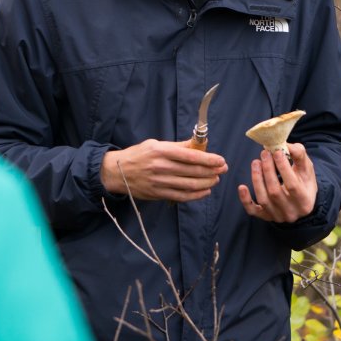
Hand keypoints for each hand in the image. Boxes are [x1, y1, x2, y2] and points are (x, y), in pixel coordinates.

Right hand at [101, 139, 227, 202]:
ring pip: (190, 185)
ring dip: (207, 183)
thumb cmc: (138, 155)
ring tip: (215, 179)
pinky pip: (182, 196)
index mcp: (161, 151)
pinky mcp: (159, 194)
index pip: (191, 156)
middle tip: (222, 169)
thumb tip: (198, 145)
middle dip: (212, 171)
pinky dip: (196, 195)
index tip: (220, 160)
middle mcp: (161, 167)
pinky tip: (205, 191)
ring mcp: (160, 182)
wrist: (117, 172)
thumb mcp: (156, 144)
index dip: (209, 159)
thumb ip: (178, 146)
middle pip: (193, 171)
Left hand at [237, 143, 316, 222]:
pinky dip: (245, 200)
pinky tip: (241, 187)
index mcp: (305, 201)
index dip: (283, 168)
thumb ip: (299, 155)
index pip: (292, 185)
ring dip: (257, 179)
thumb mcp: (306, 168)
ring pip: (263, 199)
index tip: (276, 152)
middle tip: (264, 154)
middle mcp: (291, 212)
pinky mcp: (266, 217)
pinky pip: (253, 211)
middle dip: (267, 170)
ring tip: (255, 162)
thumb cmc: (303, 181)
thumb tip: (286, 145)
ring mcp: (278, 216)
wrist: (301, 200)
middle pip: (275, 192)